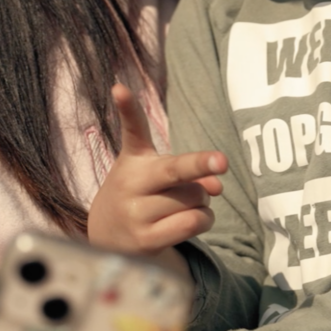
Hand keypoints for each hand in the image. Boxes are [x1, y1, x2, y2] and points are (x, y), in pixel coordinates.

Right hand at [88, 84, 227, 257]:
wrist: (108, 238)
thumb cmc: (140, 194)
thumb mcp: (153, 170)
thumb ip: (189, 168)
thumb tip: (217, 186)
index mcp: (132, 159)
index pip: (132, 129)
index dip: (127, 107)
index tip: (119, 88)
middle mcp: (129, 183)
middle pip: (177, 169)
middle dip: (204, 165)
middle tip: (222, 162)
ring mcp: (135, 214)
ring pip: (193, 198)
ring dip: (204, 200)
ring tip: (187, 203)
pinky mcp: (145, 241)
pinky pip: (192, 223)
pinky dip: (205, 219)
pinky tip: (195, 219)